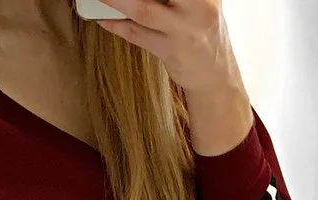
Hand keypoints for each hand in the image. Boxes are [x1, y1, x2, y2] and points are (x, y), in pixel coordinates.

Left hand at [96, 0, 245, 94]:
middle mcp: (200, 7)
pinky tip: (102, 17)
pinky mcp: (172, 52)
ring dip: (117, 0)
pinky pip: (137, 34)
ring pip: (144, 10)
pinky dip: (116, 24)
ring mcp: (185, 31)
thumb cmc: (201, 28)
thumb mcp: (201, 2)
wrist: (215, 73)